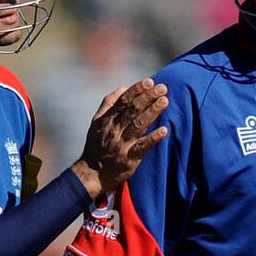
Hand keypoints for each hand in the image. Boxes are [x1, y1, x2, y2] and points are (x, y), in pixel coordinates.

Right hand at [74, 78, 168, 197]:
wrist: (91, 174)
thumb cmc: (96, 146)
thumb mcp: (97, 122)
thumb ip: (109, 104)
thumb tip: (122, 87)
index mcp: (108, 119)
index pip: (124, 100)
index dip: (137, 89)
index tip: (150, 81)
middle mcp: (115, 130)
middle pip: (133, 109)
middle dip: (148, 97)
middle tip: (163, 88)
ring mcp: (122, 145)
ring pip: (138, 125)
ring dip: (152, 112)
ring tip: (164, 101)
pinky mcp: (129, 159)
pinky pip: (142, 147)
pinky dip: (153, 138)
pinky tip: (164, 130)